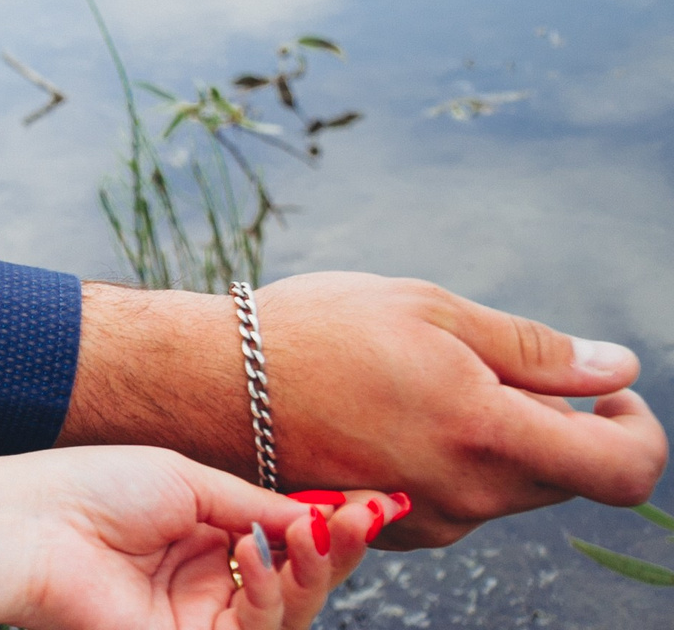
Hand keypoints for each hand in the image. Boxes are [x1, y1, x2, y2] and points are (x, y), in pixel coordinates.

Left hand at [10, 451, 389, 629]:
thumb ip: (260, 507)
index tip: (380, 502)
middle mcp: (210, 585)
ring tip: (308, 532)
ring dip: (312, 572)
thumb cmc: (93, 491)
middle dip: (338, 551)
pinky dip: (268, 592)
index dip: (334, 528)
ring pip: (291, 614)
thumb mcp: (189, 483)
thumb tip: (327, 517)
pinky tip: (251, 552)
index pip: (289, 544)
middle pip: (303, 585)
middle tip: (362, 517)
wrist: (34, 525)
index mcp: (207, 540)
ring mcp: (201, 621)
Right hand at [61, 275, 666, 545]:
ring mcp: (425, 520)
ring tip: (419, 382)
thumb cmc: (314, 332)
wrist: (208, 383)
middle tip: (494, 364)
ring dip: (495, 441)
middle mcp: (465, 494)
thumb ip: (533, 348)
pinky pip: (453, 501)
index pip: (623, 469)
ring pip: (507, 489)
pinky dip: (445, 460)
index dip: (637, 429)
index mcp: (486, 432)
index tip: (605, 390)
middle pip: (565, 477)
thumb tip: (616, 368)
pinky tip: (386, 414)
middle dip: (557, 423)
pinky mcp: (388, 530)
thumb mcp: (428, 308)